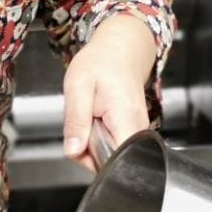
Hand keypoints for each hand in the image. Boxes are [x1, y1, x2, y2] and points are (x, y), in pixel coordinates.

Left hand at [61, 14, 157, 172]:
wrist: (120, 49)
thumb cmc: (101, 62)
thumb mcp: (78, 87)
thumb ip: (75, 122)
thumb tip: (73, 151)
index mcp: (126, 120)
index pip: (116, 162)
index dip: (92, 160)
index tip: (81, 142)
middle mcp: (138, 130)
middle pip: (110, 161)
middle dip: (88, 151)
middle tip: (83, 122)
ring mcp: (137, 132)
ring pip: (109, 155)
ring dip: (92, 143)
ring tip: (91, 117)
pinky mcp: (133, 132)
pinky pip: (111, 146)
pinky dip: (98, 137)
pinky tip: (97, 120)